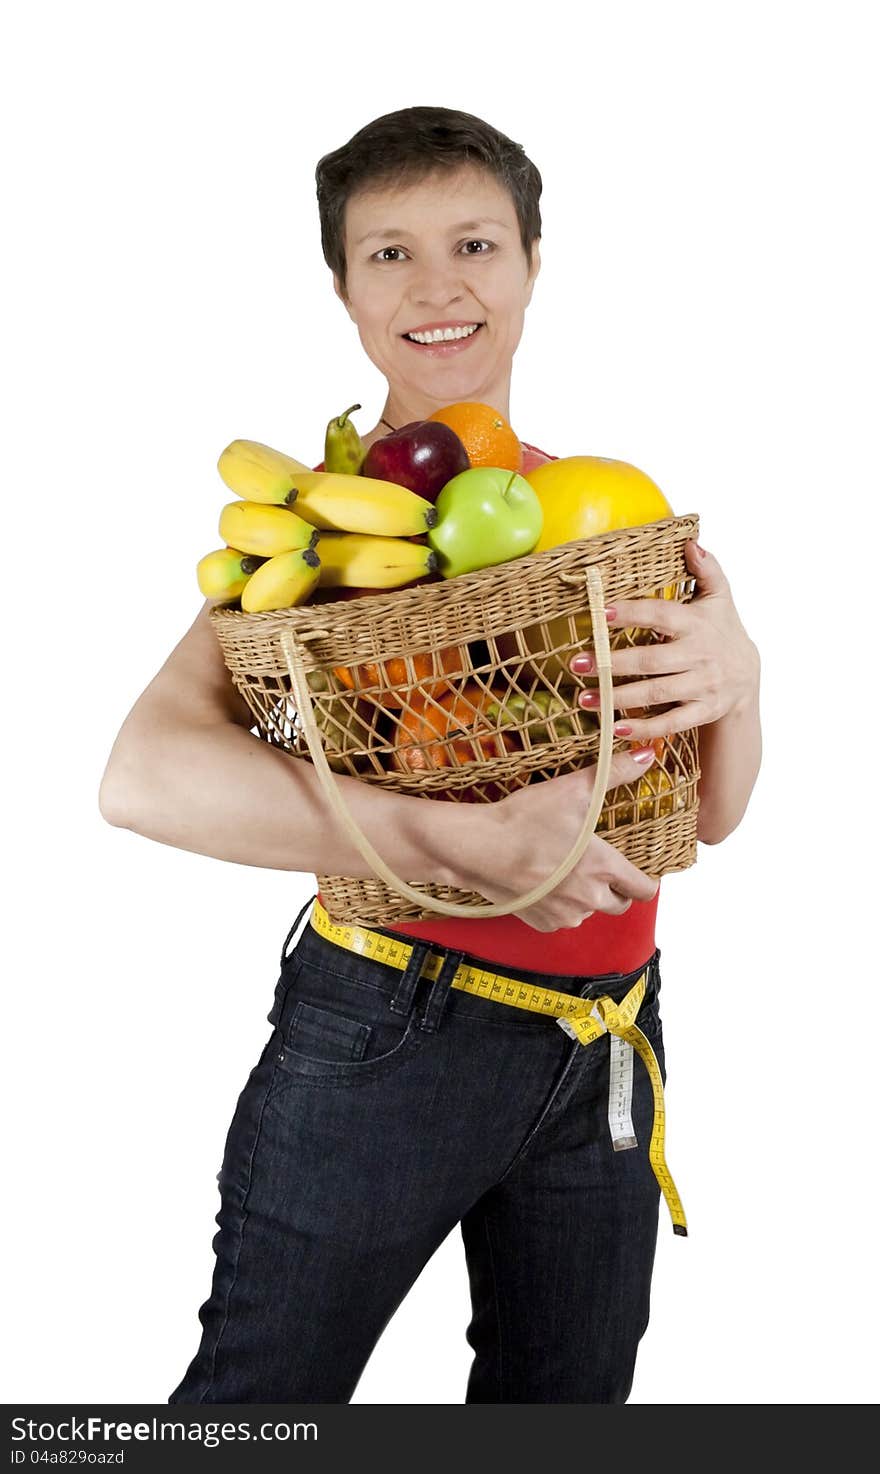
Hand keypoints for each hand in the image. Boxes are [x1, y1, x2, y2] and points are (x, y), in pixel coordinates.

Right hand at [481, 748, 660, 931]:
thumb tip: (646, 756)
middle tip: (602, 869)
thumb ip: (614, 773)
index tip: (641, 872)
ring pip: (589, 912)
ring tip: (569, 872)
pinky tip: (547, 884)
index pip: (644, 889)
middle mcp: (589, 898)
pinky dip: (560, 906)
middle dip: (617, 890)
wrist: (478, 847)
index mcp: (604, 868)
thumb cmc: (524, 820)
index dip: (646, 881)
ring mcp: (565, 914)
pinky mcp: (542, 922)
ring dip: (586, 898)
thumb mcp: (573, 789)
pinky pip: (561, 920)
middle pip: (620, 905)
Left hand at [569, 540, 758, 742]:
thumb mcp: (720, 598)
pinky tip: (614, 727)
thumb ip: (707, 569)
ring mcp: (702, 686)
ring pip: (656, 693)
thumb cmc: (723, 632)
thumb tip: (689, 541)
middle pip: (652, 661)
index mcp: (697, 624)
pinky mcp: (703, 711)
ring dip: (618, 698)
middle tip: (577, 663)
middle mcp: (700, 655)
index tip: (600, 613)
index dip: (631, 613)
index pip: (661, 615)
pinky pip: (671, 722)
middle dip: (612, 663)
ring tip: (584, 699)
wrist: (748, 678)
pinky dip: (644, 728)